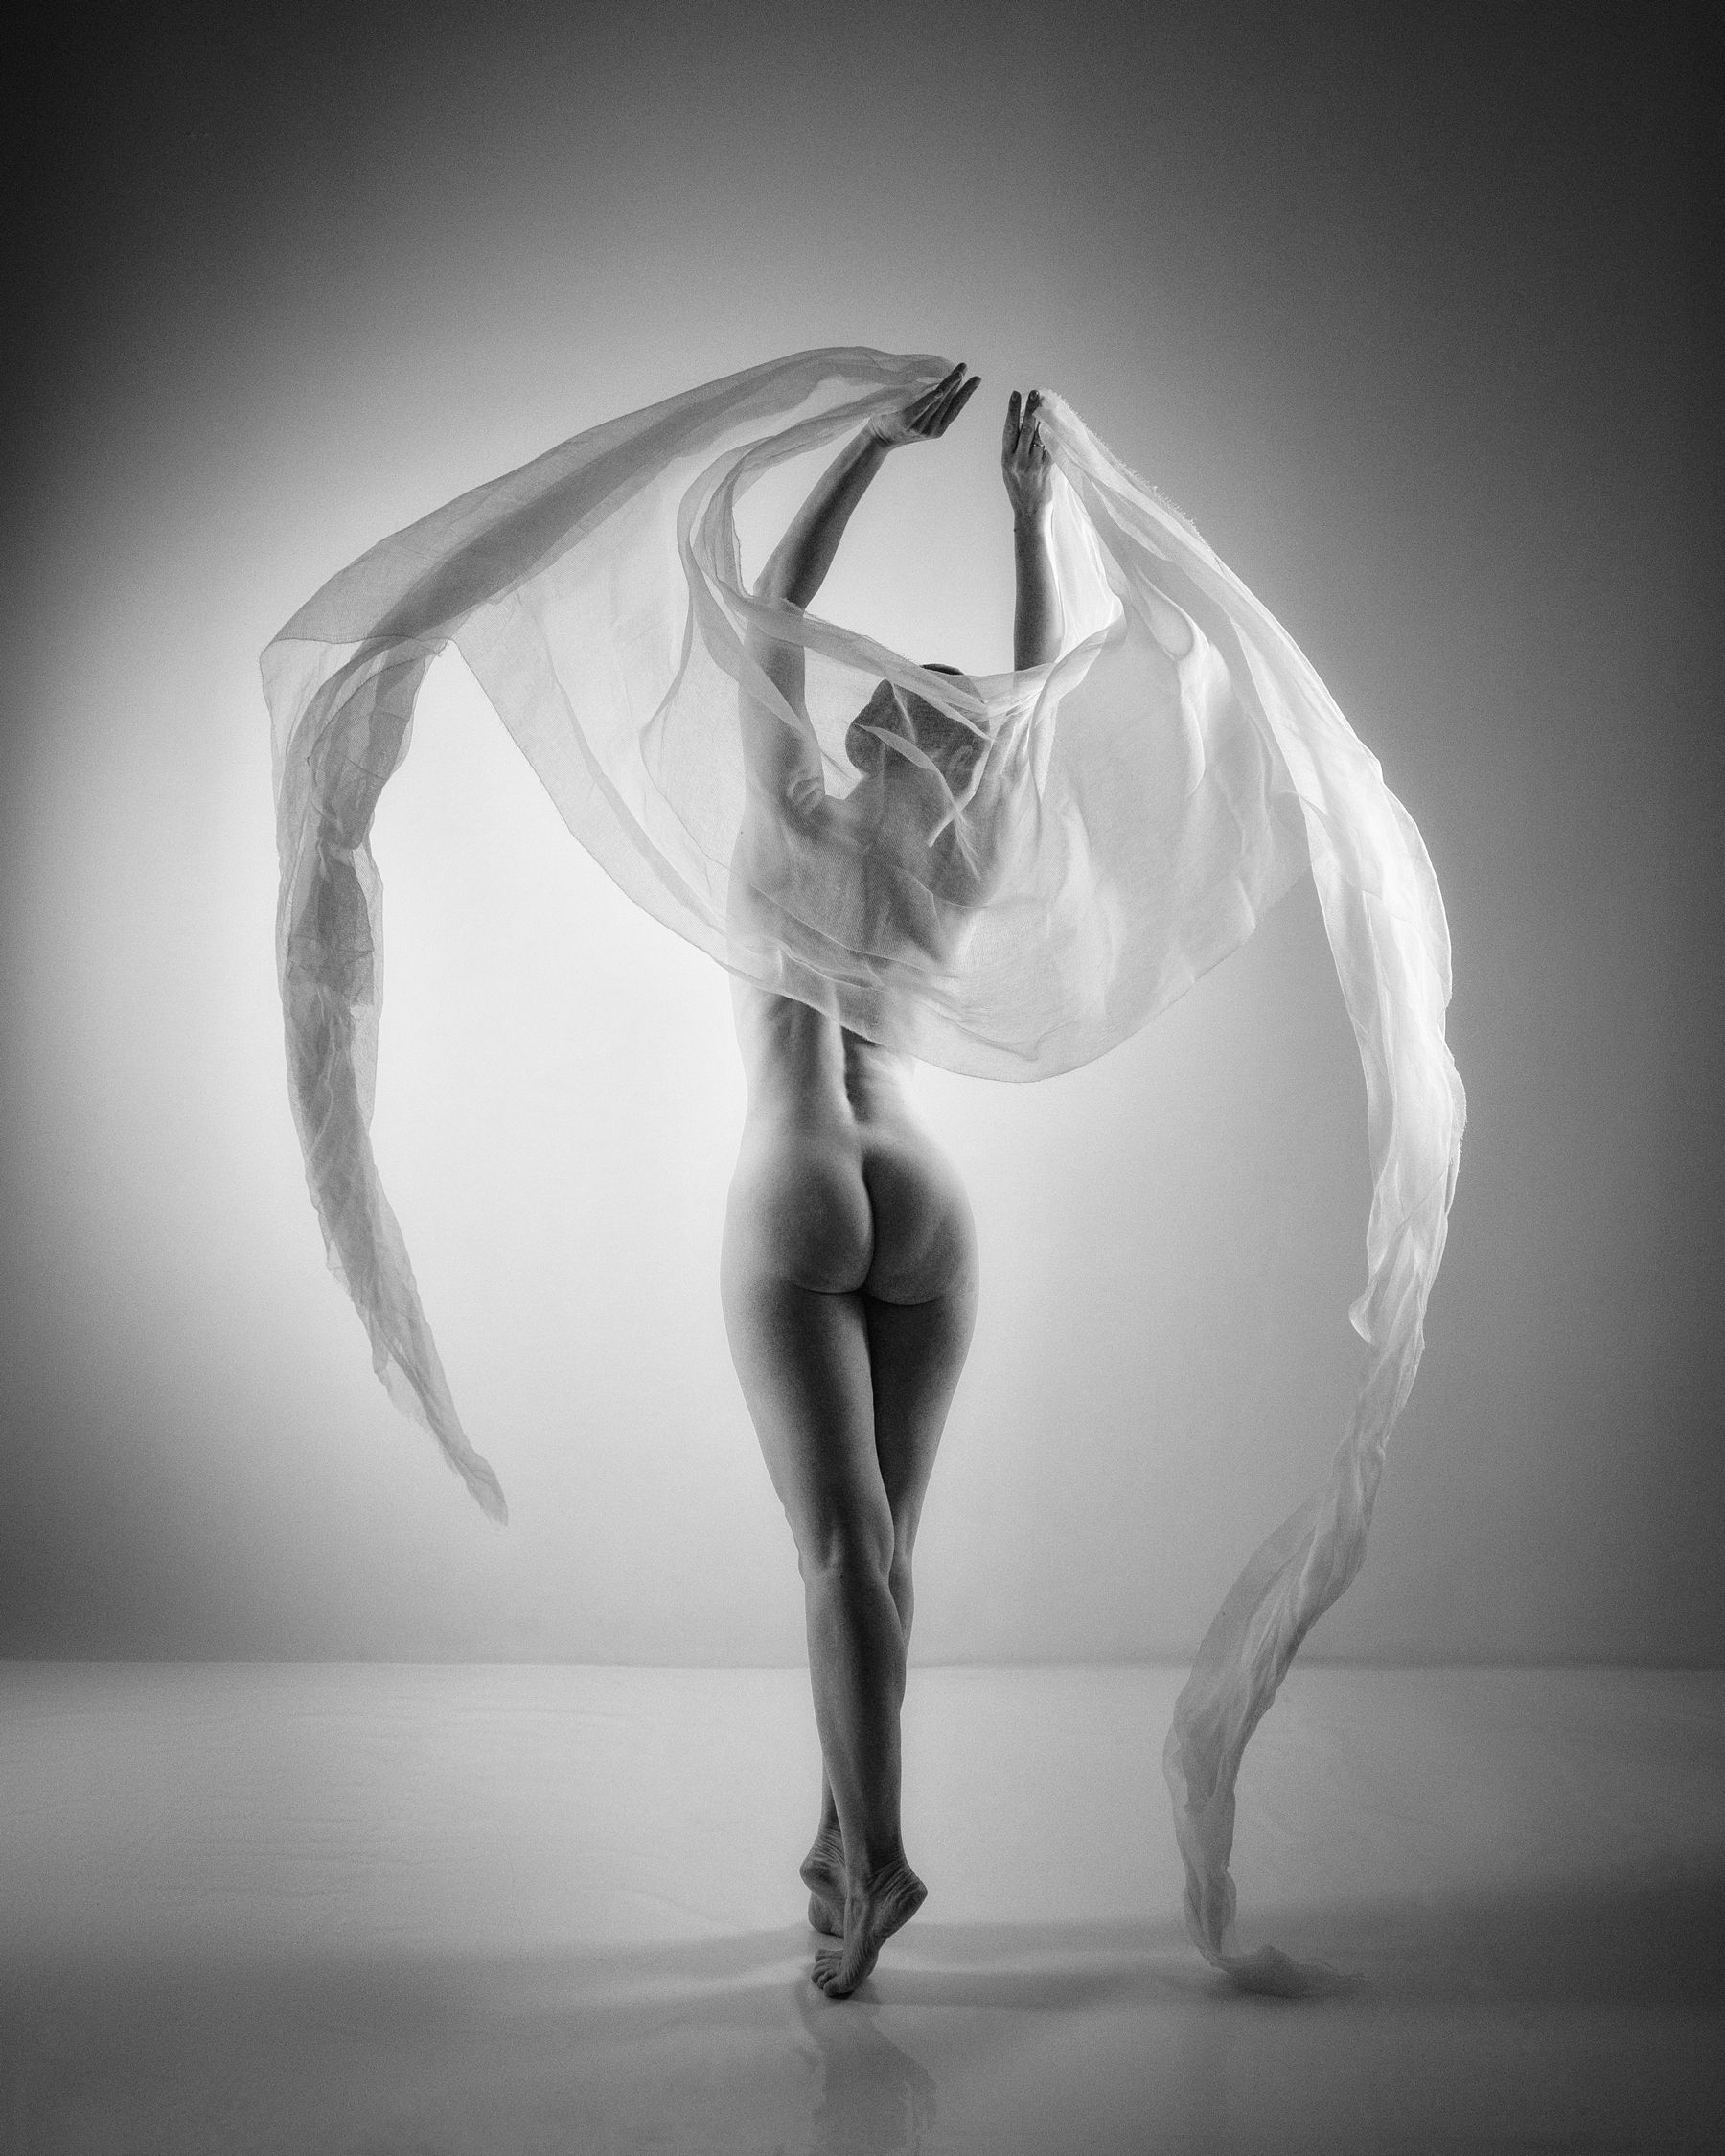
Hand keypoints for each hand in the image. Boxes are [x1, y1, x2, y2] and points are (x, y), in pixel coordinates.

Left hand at [869, 363, 980, 448]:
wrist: (878, 440)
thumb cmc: (898, 423)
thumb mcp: (920, 418)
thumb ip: (931, 406)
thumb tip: (942, 384)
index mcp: (938, 428)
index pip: (956, 408)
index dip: (967, 393)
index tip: (976, 379)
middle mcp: (932, 429)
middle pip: (950, 403)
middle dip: (959, 384)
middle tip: (965, 367)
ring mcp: (921, 427)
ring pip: (939, 403)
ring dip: (949, 386)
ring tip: (957, 372)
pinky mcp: (908, 421)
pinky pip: (921, 407)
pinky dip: (930, 399)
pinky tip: (940, 390)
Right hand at [1001, 388, 1053, 520]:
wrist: (1029, 512)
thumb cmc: (1020, 491)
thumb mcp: (1010, 470)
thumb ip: (1015, 450)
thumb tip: (1025, 425)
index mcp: (1006, 459)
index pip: (1008, 429)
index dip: (1012, 410)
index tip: (1015, 395)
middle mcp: (1018, 460)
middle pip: (1025, 429)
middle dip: (1031, 408)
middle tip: (1035, 393)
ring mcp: (1032, 464)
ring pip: (1039, 435)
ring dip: (1043, 417)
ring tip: (1046, 403)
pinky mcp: (1046, 469)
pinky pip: (1051, 446)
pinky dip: (1054, 433)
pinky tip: (1056, 422)